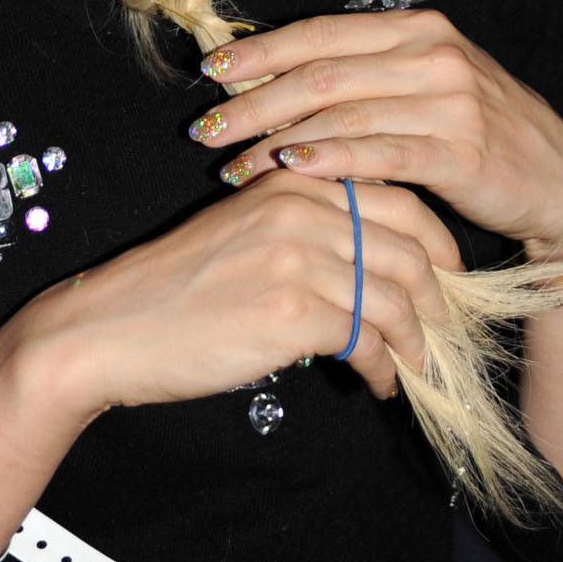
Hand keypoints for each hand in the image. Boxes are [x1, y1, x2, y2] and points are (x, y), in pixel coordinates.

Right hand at [20, 169, 457, 410]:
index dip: (435, 240)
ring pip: (395, 297)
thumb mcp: (247, 231)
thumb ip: (308, 229)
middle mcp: (302, 208)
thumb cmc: (177, 288)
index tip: (450, 275)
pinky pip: (367, 340)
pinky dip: (382, 367)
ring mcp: (299, 258)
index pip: (395, 197)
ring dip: (414, 341)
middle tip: (443, 330)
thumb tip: (375, 263)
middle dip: (437, 295)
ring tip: (414, 366)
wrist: (112, 327)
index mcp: (292, 180)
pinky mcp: (292, 313)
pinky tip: (377, 382)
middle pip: (408, 246)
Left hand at [187, 10, 562, 262]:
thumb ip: (368, 75)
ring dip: (275, 141)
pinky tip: (289, 169)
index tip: (211, 73)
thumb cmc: (482, 135)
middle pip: (320, 74)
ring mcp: (449, 101)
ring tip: (232, 165)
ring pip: (340, 114)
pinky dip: (328, 159)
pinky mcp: (459, 152)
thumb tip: (278, 79)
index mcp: (419, 28)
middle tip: (204, 129)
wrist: (560, 183)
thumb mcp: (429, 86)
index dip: (261, 52)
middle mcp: (433, 55)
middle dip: (253, 102)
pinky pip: (378, 153)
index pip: (322, 33)